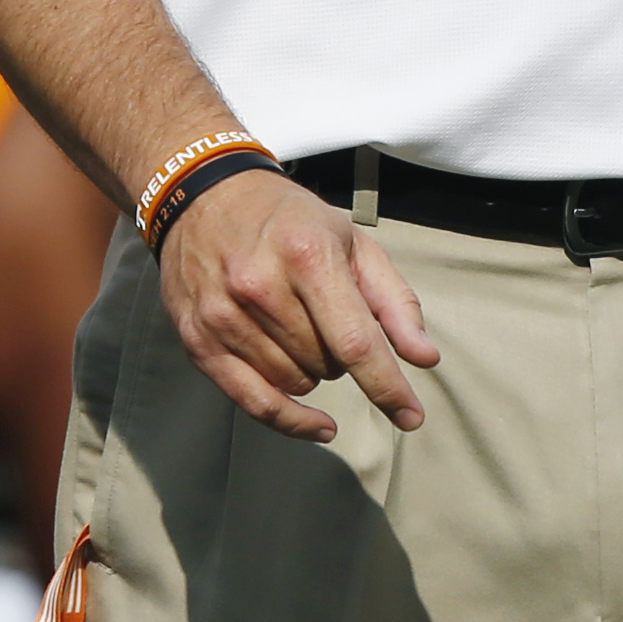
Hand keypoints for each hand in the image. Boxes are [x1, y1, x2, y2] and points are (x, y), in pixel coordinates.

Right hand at [157, 170, 437, 440]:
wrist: (204, 197)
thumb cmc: (290, 221)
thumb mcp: (353, 243)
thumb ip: (394, 302)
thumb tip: (424, 359)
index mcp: (306, 255)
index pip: (354, 341)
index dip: (387, 385)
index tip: (411, 416)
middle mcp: (260, 287)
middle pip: (326, 364)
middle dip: (342, 356)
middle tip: (328, 319)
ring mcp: (224, 316)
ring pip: (295, 383)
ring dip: (313, 372)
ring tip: (301, 330)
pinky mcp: (198, 340)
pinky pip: (253, 402)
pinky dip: (289, 420)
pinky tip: (318, 424)